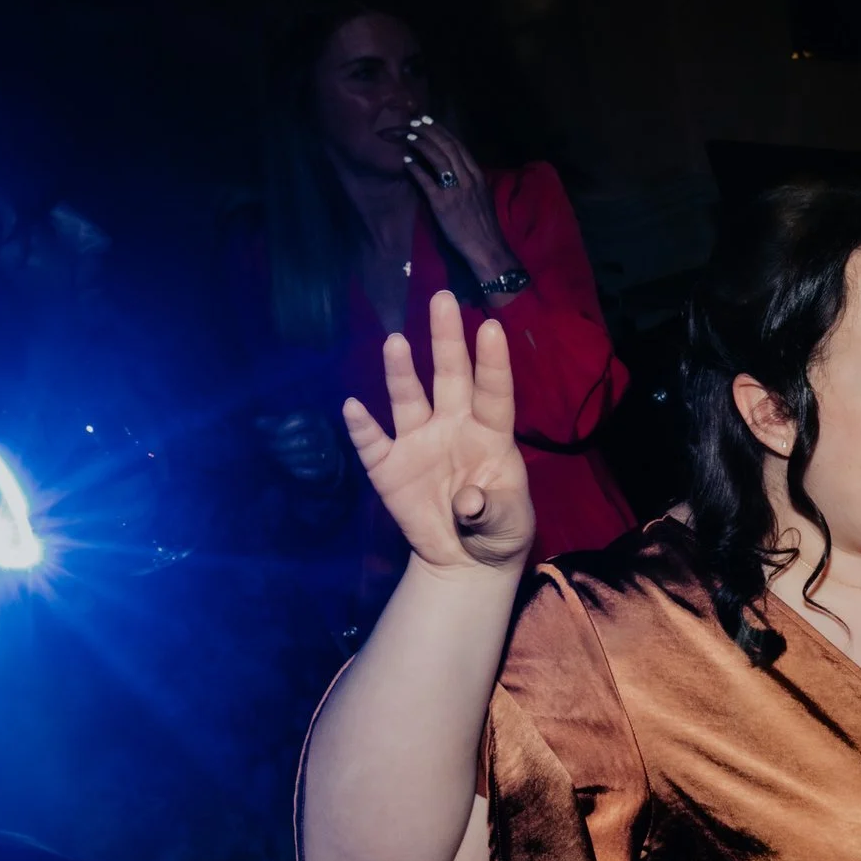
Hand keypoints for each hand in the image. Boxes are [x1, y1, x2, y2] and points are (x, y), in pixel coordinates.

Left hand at [254, 409, 347, 487]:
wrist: (326, 456)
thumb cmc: (301, 435)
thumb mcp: (290, 425)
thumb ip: (274, 424)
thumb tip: (256, 423)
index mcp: (318, 418)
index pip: (303, 419)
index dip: (285, 426)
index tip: (272, 434)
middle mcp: (327, 433)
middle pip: (307, 440)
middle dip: (284, 445)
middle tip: (270, 448)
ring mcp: (330, 452)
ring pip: (311, 456)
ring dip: (289, 458)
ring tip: (276, 458)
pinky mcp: (329, 469)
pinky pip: (314, 472)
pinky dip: (298, 471)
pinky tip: (288, 469)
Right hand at [342, 290, 534, 572]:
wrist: (463, 561)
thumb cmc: (498, 531)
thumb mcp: (508, 526)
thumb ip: (492, 510)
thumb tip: (469, 501)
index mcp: (489, 434)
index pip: (493, 393)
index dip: (493, 362)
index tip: (491, 326)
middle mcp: (452, 426)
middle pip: (449, 377)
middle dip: (445, 340)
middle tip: (442, 299)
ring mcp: (417, 443)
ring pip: (408, 398)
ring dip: (400, 372)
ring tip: (396, 341)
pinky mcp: (388, 467)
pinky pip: (372, 443)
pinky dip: (362, 427)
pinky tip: (353, 407)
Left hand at [402, 116, 519, 287]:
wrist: (486, 247)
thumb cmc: (483, 225)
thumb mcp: (481, 197)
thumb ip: (469, 181)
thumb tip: (454, 170)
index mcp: (478, 176)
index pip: (459, 147)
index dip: (442, 132)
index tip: (429, 122)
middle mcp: (468, 178)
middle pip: (448, 147)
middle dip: (430, 132)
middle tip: (415, 122)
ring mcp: (455, 190)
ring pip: (438, 158)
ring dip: (422, 144)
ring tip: (410, 136)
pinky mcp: (443, 203)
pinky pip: (427, 180)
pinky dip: (416, 168)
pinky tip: (406, 161)